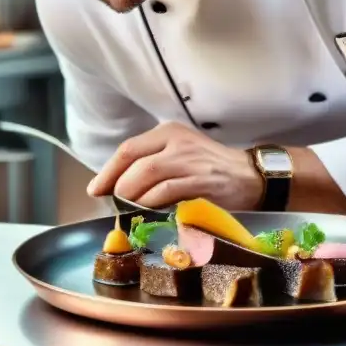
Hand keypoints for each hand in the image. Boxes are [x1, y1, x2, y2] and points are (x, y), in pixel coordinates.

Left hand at [87, 121, 264, 210]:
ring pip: (146, 175)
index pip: (128, 149)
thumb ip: (151, 162)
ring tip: (128, 211)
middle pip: (133, 161)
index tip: (96, 189)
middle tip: (112, 204)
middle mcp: (177, 141)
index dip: (107, 171)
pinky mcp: (200, 181)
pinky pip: (165, 192)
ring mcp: (189, 160)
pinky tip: (147, 214)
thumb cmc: (208, 168)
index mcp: (169, 131)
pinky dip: (151, 205)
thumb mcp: (179, 153)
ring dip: (131, 197)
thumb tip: (114, 185)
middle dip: (116, 186)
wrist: (249, 177)